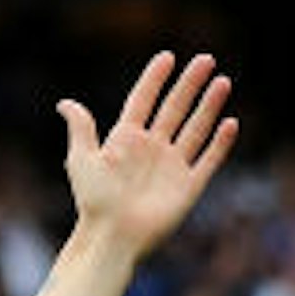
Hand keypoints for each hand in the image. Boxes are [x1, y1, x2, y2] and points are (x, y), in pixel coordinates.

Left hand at [59, 50, 237, 260]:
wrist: (112, 237)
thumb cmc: (94, 202)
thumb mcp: (82, 159)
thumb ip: (81, 128)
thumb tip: (64, 103)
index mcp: (126, 139)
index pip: (144, 100)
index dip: (155, 78)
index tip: (168, 58)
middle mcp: (151, 149)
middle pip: (175, 108)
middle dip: (191, 84)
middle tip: (206, 60)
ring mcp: (171, 167)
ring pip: (195, 128)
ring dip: (209, 106)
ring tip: (222, 81)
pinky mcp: (187, 187)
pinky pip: (207, 160)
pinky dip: (220, 143)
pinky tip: (230, 123)